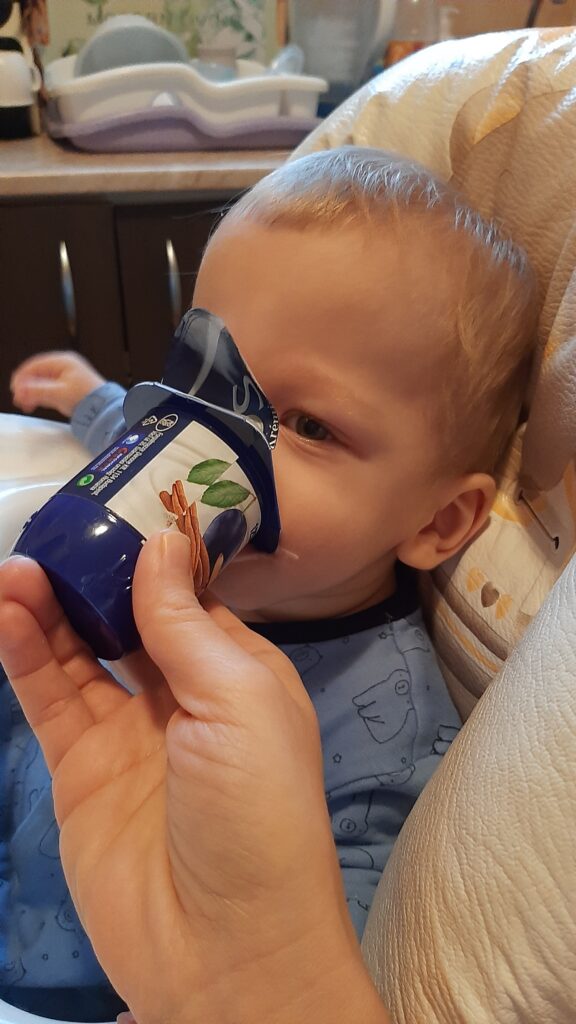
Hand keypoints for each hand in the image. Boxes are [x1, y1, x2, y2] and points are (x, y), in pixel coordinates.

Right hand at [0, 534, 386, 1023]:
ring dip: (51, 608)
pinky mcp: (80, 770)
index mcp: (239, 673)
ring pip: (82, 653)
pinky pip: (51, 698)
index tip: (117, 508)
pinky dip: (27, 654)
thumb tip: (161, 543)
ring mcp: (128, 734)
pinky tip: (9, 612)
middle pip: (129, 620)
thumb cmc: (257, 809)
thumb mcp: (239, 701)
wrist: (223, 947)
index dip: (154, 556)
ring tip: (20, 568)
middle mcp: (184, 697)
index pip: (190, 598)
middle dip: (94, 577)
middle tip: (56, 532)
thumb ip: (189, 624)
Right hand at [10, 350, 104, 416]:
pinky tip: (35, 404)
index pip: (35, 364)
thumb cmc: (89, 398)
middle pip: (38, 373)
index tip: (15, 388)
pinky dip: (41, 395)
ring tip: (25, 404)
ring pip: (42, 381)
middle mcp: (65, 365)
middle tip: (18, 398)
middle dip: (27, 386)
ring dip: (32, 392)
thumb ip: (38, 391)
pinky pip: (49, 387)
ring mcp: (67, 375)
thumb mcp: (60, 394)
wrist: (105, 408)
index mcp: (64, 361)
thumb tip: (20, 390)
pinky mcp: (68, 385)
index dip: (23, 376)